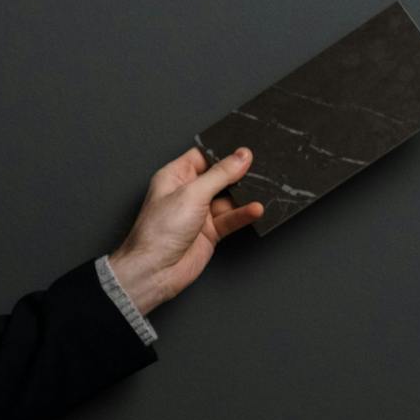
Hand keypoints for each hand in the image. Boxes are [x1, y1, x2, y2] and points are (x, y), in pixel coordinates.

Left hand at [108, 146, 264, 313]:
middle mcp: (187, 193)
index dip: (222, 152)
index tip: (245, 148)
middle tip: (261, 167)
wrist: (155, 271)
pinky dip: (243, 214)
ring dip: (244, 196)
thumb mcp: (193, 194)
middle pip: (219, 177)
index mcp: (174, 176)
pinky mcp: (210, 232)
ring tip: (264, 189)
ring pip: (228, 199)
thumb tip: (241, 156)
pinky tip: (255, 209)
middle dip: (238, 173)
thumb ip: (220, 174)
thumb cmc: (159, 231)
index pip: (202, 156)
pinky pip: (231, 218)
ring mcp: (199, 213)